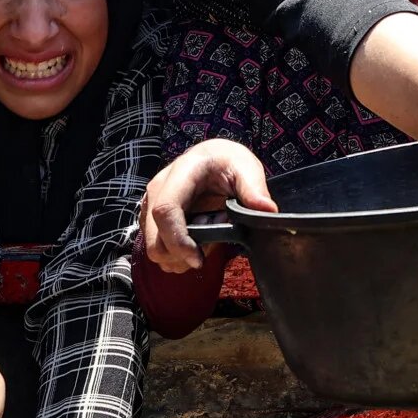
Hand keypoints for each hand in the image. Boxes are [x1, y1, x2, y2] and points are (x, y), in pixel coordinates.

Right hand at [138, 139, 275, 272]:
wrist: (211, 157)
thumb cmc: (227, 161)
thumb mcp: (246, 168)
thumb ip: (254, 189)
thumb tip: (267, 210)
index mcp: (180, 173)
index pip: (166, 211)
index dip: (179, 241)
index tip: (199, 260)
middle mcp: (158, 188)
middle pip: (154, 239)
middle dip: (180, 256)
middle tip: (208, 248)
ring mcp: (150, 203)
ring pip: (154, 249)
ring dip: (179, 257)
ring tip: (204, 239)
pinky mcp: (150, 217)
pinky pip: (158, 248)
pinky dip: (176, 255)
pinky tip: (196, 239)